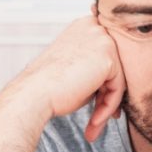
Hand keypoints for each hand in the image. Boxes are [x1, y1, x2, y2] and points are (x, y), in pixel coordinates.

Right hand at [19, 14, 125, 142]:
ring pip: (117, 78)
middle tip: (98, 118)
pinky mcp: (109, 57)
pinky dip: (108, 107)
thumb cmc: (48, 86)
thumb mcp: (75, 69)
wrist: (33, 94)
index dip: (103, 82)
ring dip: (107, 105)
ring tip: (93, 124)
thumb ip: (95, 69)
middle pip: (114, 66)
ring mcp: (102, 39)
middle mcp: (94, 27)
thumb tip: (114, 83)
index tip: (98, 104)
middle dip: (107, 96)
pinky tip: (94, 121)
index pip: (105, 56)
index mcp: (84, 26)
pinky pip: (118, 88)